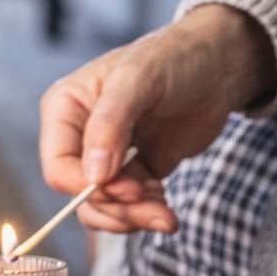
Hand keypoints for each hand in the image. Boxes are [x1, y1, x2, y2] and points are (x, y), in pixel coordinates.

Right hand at [38, 5, 276, 233]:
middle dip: (115, 207)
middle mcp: (80, 134)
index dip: (86, 186)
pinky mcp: (137, 170)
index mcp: (66, 108)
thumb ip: (110, 125)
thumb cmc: (173, 58)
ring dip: (132, 217)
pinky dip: (147, 213)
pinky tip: (167, 206)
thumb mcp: (138, 81)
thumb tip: (93, 176)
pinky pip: (130, 205)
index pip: (58, 164)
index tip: (129, 189)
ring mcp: (108, 155)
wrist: (218, 65)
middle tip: (153, 207)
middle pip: (80, 193)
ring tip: (166, 216)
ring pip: (103, 206)